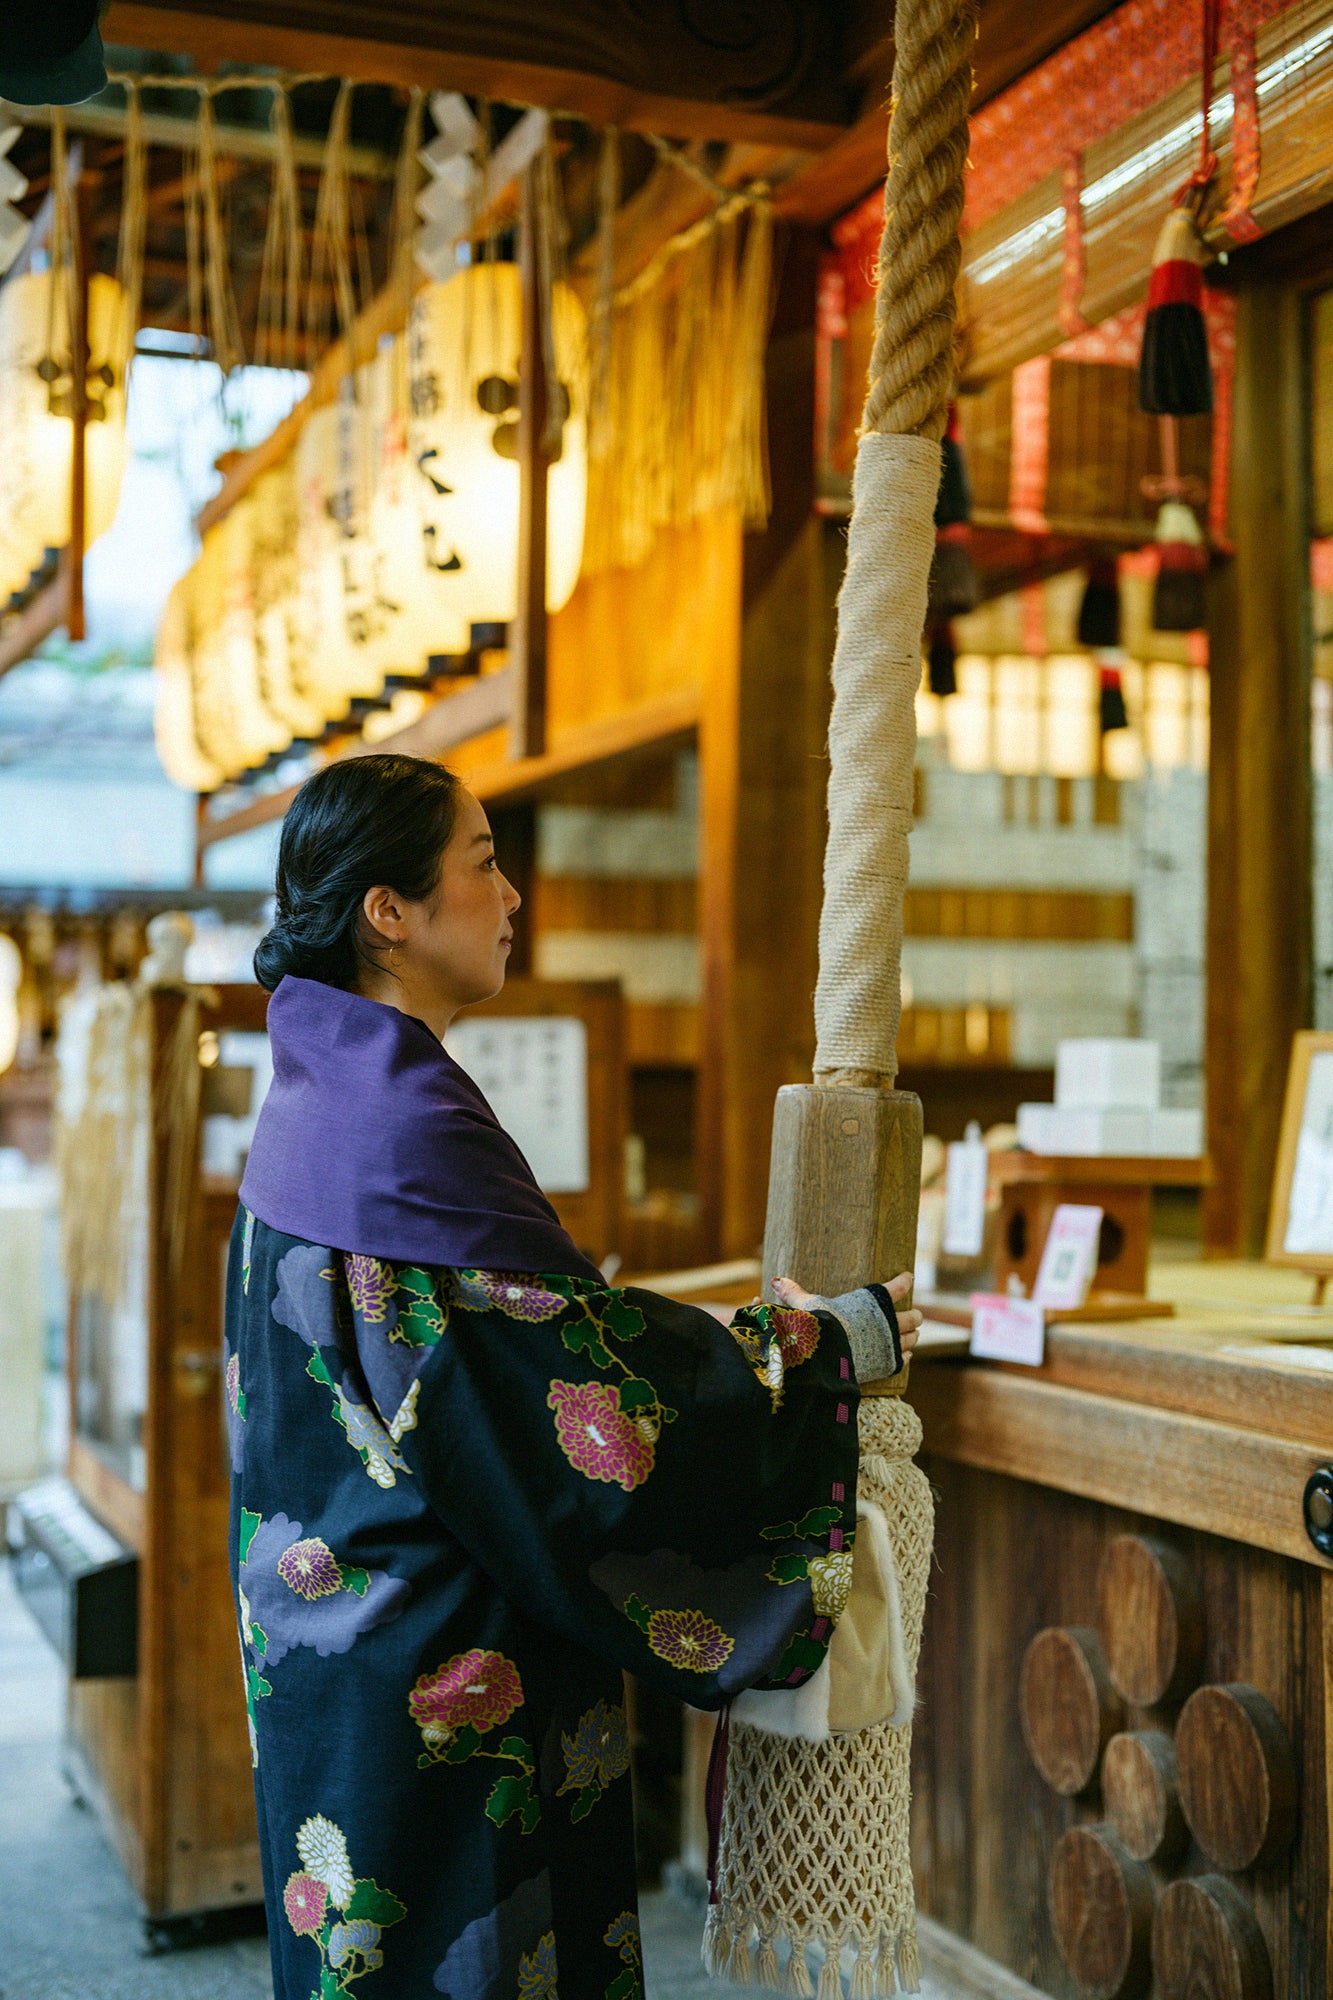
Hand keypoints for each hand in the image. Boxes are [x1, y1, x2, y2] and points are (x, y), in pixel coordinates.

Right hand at [772, 1271, 922, 1357]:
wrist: (832, 1357)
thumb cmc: (822, 1327)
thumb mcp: (808, 1306)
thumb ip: (795, 1293)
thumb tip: (776, 1279)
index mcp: (873, 1302)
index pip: (895, 1287)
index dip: (903, 1280)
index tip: (908, 1276)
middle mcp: (888, 1322)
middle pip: (911, 1316)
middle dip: (913, 1315)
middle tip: (915, 1314)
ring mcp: (891, 1343)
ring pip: (912, 1337)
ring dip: (913, 1334)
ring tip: (914, 1334)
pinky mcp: (888, 1363)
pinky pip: (904, 1358)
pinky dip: (906, 1355)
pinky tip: (906, 1355)